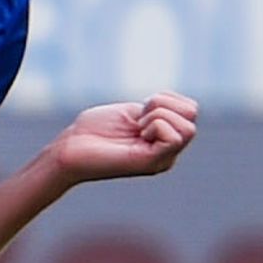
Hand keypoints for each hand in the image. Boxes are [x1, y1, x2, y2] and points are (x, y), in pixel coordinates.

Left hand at [52, 92, 197, 182]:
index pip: (189, 109)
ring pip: (189, 128)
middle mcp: (168, 150)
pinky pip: (174, 137)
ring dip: (159, 115)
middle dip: (163, 104)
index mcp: (163, 137)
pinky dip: (155, 125)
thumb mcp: (130, 113)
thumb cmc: (92, 131)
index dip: (165, 99)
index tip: (140, 108)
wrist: (69, 150)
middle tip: (138, 118)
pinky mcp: (153, 163)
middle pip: (193, 116)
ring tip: (137, 127)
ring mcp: (163, 158)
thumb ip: (156, 112)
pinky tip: (137, 134)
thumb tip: (183, 106)